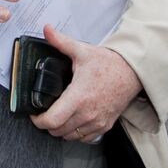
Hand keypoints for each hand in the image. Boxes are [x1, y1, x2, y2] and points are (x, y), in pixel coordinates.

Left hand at [30, 24, 141, 143]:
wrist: (132, 72)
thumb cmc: (109, 63)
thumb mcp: (82, 51)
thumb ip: (61, 42)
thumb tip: (47, 29)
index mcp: (78, 97)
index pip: (52, 120)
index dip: (38, 121)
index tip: (35, 114)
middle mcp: (87, 113)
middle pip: (58, 131)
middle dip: (47, 124)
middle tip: (44, 114)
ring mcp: (97, 121)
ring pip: (70, 136)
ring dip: (61, 130)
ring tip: (57, 118)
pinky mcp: (105, 125)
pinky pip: (85, 138)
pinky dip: (76, 133)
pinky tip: (73, 122)